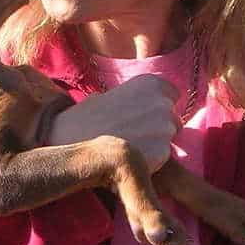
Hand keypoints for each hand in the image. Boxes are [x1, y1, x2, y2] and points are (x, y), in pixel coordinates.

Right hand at [49, 74, 180, 171]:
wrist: (71, 141)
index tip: (143, 116)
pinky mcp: (162, 152)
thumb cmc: (85, 118)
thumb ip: (134, 98)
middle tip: (133, 136)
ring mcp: (164, 128)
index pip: (173, 96)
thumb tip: (142, 105)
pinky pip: (162, 158)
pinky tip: (128, 159)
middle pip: (173, 121)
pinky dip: (150, 162)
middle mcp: (162, 102)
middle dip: (158, 129)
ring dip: (154, 146)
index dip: (159, 107)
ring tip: (127, 148)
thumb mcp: (111, 95)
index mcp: (151, 83)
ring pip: (168, 141)